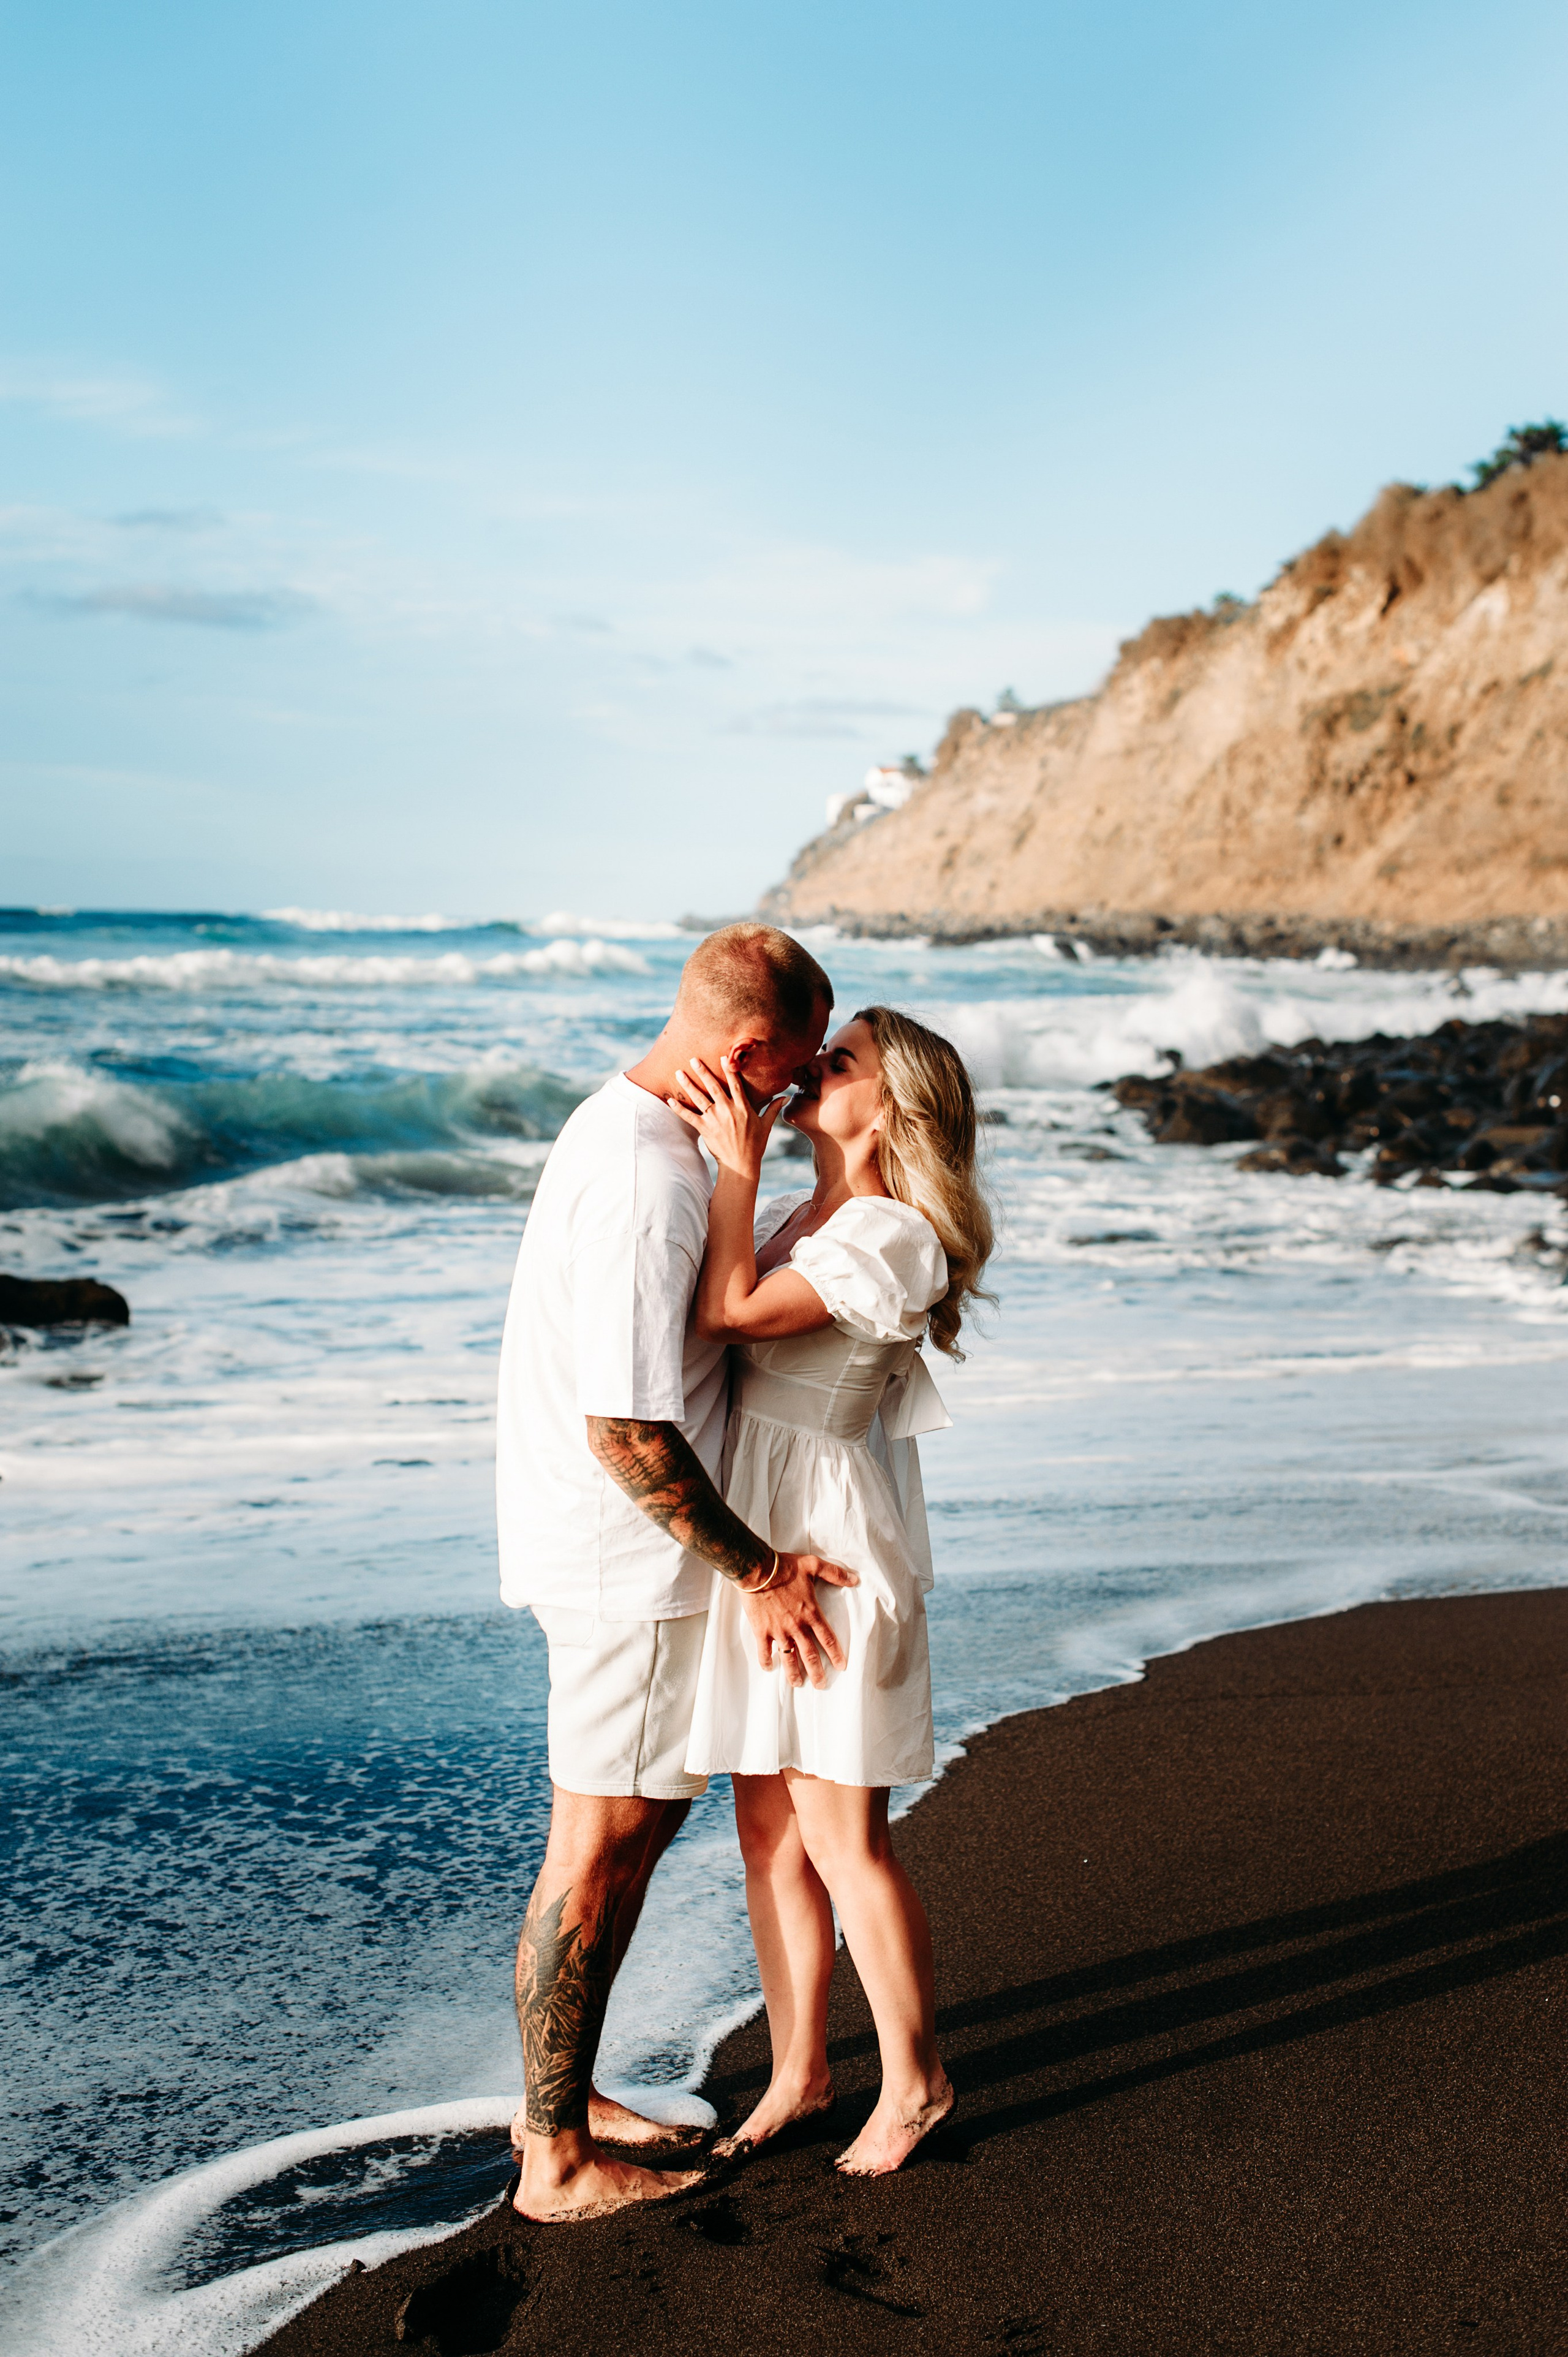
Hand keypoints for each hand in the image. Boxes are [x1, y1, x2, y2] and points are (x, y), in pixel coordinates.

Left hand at [667, 1054, 782, 1181]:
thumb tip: (785, 1097)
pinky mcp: (705, 1130)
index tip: (723, 1056)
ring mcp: (715, 1120)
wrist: (741, 1165)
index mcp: (743, 1108)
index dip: (729, 1069)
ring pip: (699, 1098)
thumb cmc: (755, 1145)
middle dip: (703, 1071)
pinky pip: (689, 1117)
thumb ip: (773, 1109)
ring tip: (678, 1073)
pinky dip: (679, 1109)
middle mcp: (728, 1111)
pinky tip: (670, 1100)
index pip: (735, 1084)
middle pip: (713, 1087)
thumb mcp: (766, 1126)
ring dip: (688, 1085)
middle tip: (693, 1059)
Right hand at [739, 1552, 857, 1688]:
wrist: (757, 1569)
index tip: (841, 1667)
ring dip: (794, 1673)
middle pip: (810, 1655)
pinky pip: (765, 1652)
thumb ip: (835, 1573)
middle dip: (817, 1672)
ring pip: (789, 1658)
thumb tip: (855, 1579)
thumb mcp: (813, 1565)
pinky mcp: (762, 1631)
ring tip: (798, 1684)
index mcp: (811, 1613)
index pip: (828, 1639)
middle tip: (821, 1685)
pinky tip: (769, 1669)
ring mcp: (779, 1631)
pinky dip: (767, 1662)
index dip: (836, 1655)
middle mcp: (797, 1626)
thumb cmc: (785, 1567)